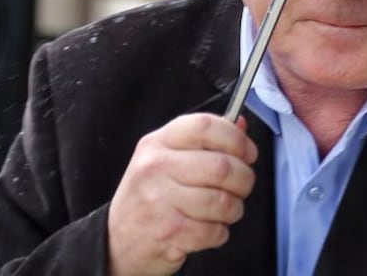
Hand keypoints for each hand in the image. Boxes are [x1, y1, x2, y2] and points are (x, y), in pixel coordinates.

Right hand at [106, 113, 258, 275]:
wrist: (118, 241)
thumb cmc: (150, 197)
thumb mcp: (166, 159)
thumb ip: (203, 140)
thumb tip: (240, 124)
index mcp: (157, 143)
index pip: (204, 126)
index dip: (235, 138)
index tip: (248, 152)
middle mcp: (155, 167)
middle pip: (221, 166)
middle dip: (244, 179)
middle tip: (243, 186)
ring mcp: (159, 200)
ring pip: (223, 201)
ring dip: (234, 209)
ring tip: (225, 210)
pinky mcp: (168, 232)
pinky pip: (215, 230)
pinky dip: (219, 233)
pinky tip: (207, 228)